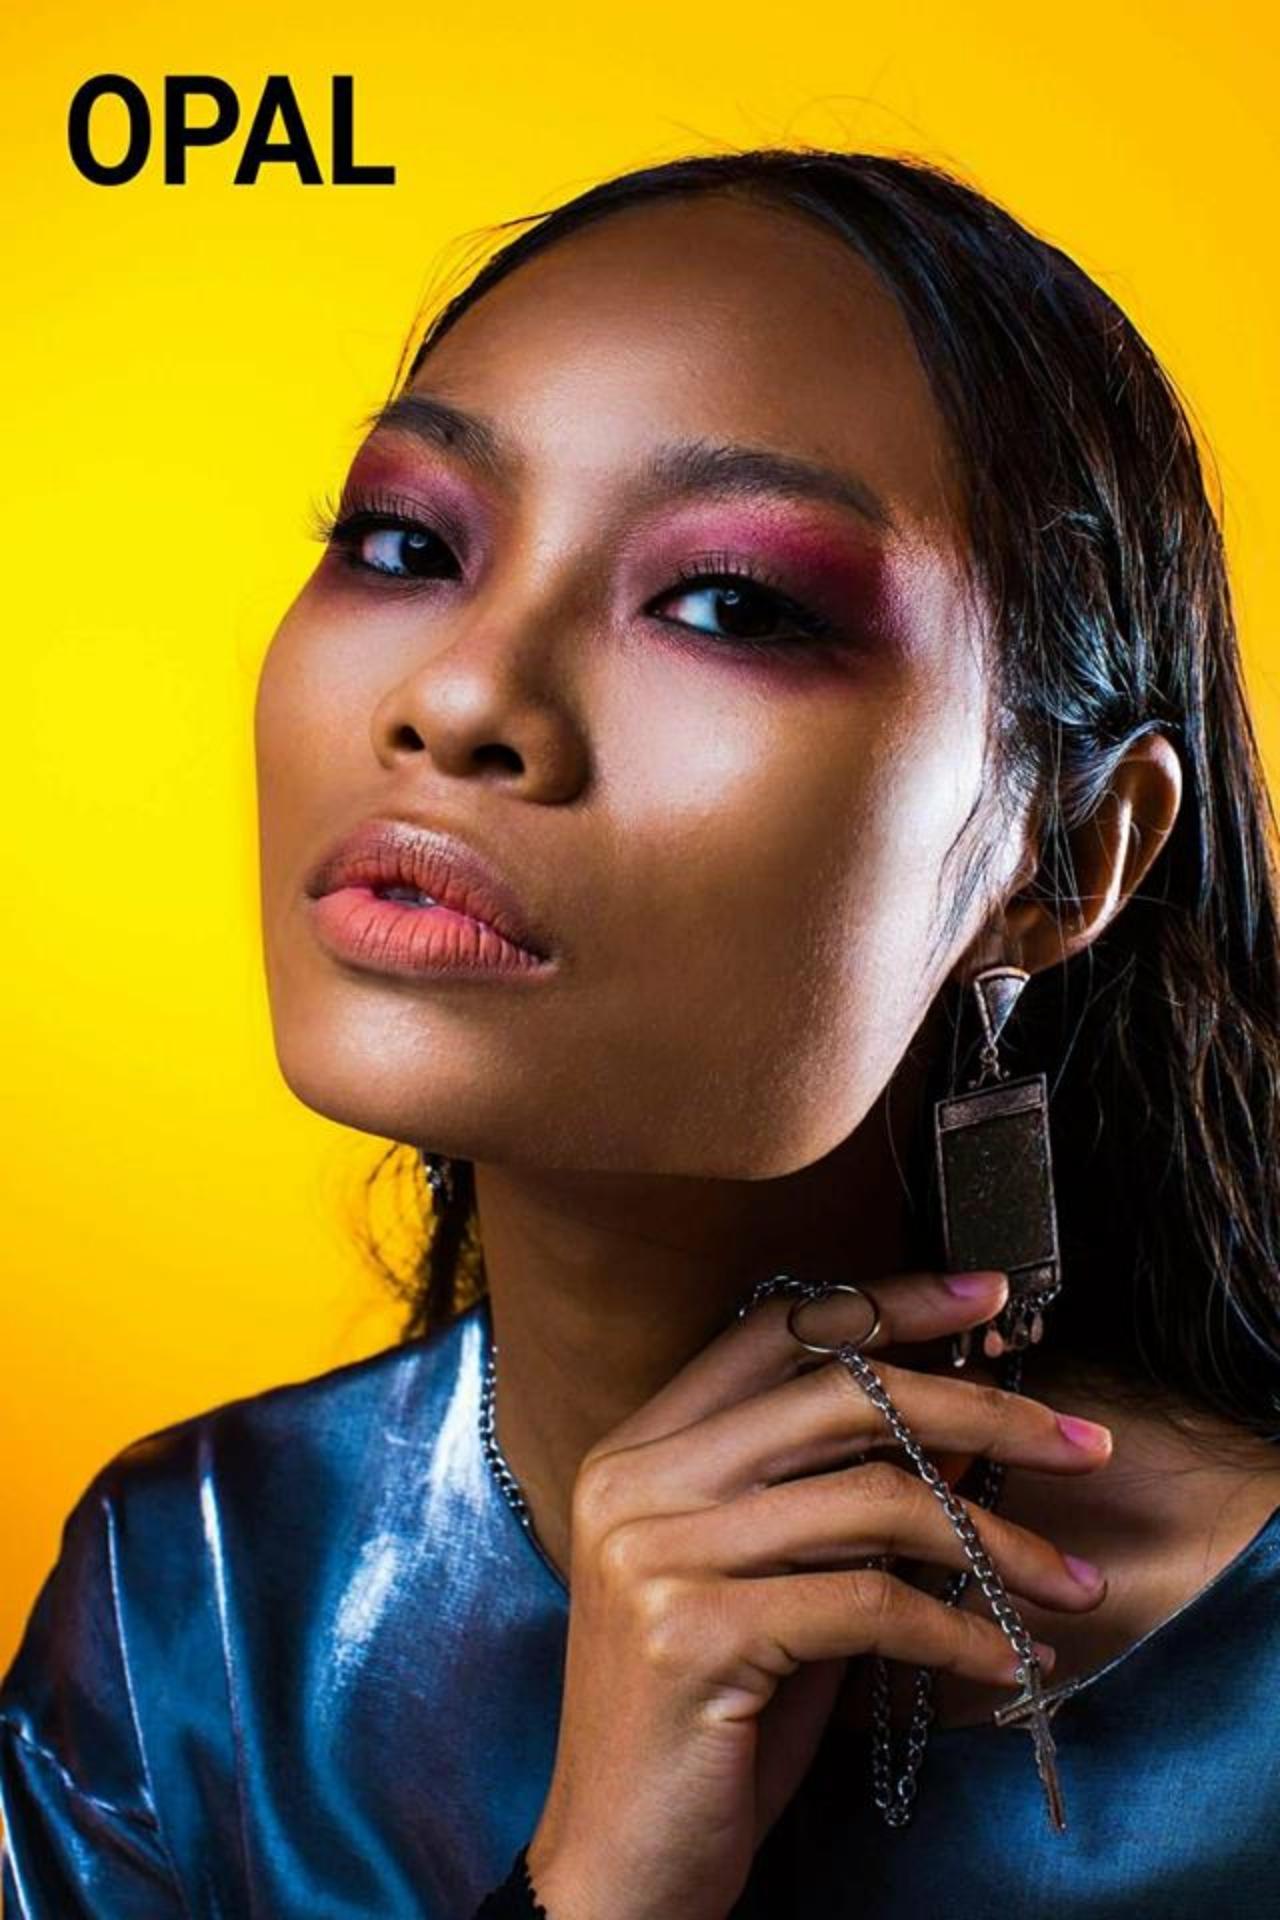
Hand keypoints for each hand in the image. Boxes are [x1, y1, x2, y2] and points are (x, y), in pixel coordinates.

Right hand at [525, 1269, 1112, 1919]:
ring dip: (994, 1542)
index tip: (986, 1300)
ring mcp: (655, 1553)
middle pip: (839, 1398)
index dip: (887, 1304)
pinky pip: (870, 1606)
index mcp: (640, 1449)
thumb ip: (837, 1503)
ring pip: (870, 1500)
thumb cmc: (708, 1724)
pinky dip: (959, 1632)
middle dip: (977, 1411)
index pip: (774, 1331)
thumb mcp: (770, 1587)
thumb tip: (964, 1432)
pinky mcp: (693, 1634)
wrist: (621, 1864)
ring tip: (1065, 1581)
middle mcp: (637, 1482)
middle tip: (1078, 1441)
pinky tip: (1007, 1658)